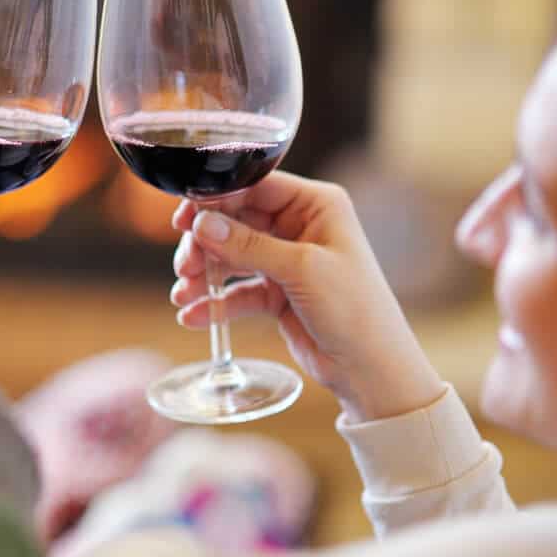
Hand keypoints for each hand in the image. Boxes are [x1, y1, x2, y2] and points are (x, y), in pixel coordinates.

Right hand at [171, 172, 441, 421]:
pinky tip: (193, 316)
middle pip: (237, 222)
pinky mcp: (278, 293)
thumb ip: (249, 245)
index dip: (217, 200)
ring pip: (232, 257)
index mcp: (317, 205)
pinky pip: (237, 291)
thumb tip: (201, 224)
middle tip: (185, 265)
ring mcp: (287, 260)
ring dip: (205, 274)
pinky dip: (215, 303)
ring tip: (184, 293)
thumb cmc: (356, 310)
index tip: (184, 219)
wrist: (372, 369)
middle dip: (206, 243)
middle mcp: (300, 227)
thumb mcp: (301, 270)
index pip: (256, 187)